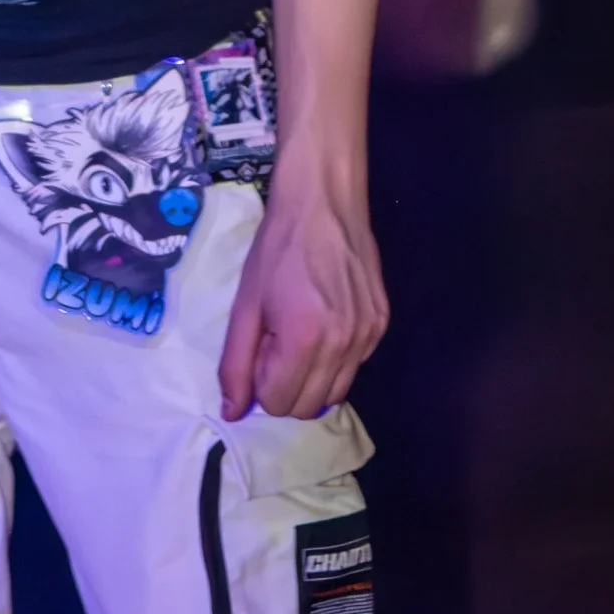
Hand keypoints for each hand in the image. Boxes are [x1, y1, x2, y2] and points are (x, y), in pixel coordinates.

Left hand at [219, 153, 388, 421]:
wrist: (323, 200)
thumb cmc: (277, 247)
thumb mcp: (246, 302)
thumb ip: (236, 363)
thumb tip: (232, 413)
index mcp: (304, 338)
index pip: (279, 404)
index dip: (262, 380)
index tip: (262, 345)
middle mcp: (343, 345)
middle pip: (309, 406)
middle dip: (285, 385)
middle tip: (277, 340)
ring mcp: (368, 336)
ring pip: (335, 393)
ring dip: (311, 377)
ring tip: (300, 331)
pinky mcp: (381, 324)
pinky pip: (354, 366)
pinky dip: (335, 358)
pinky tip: (324, 320)